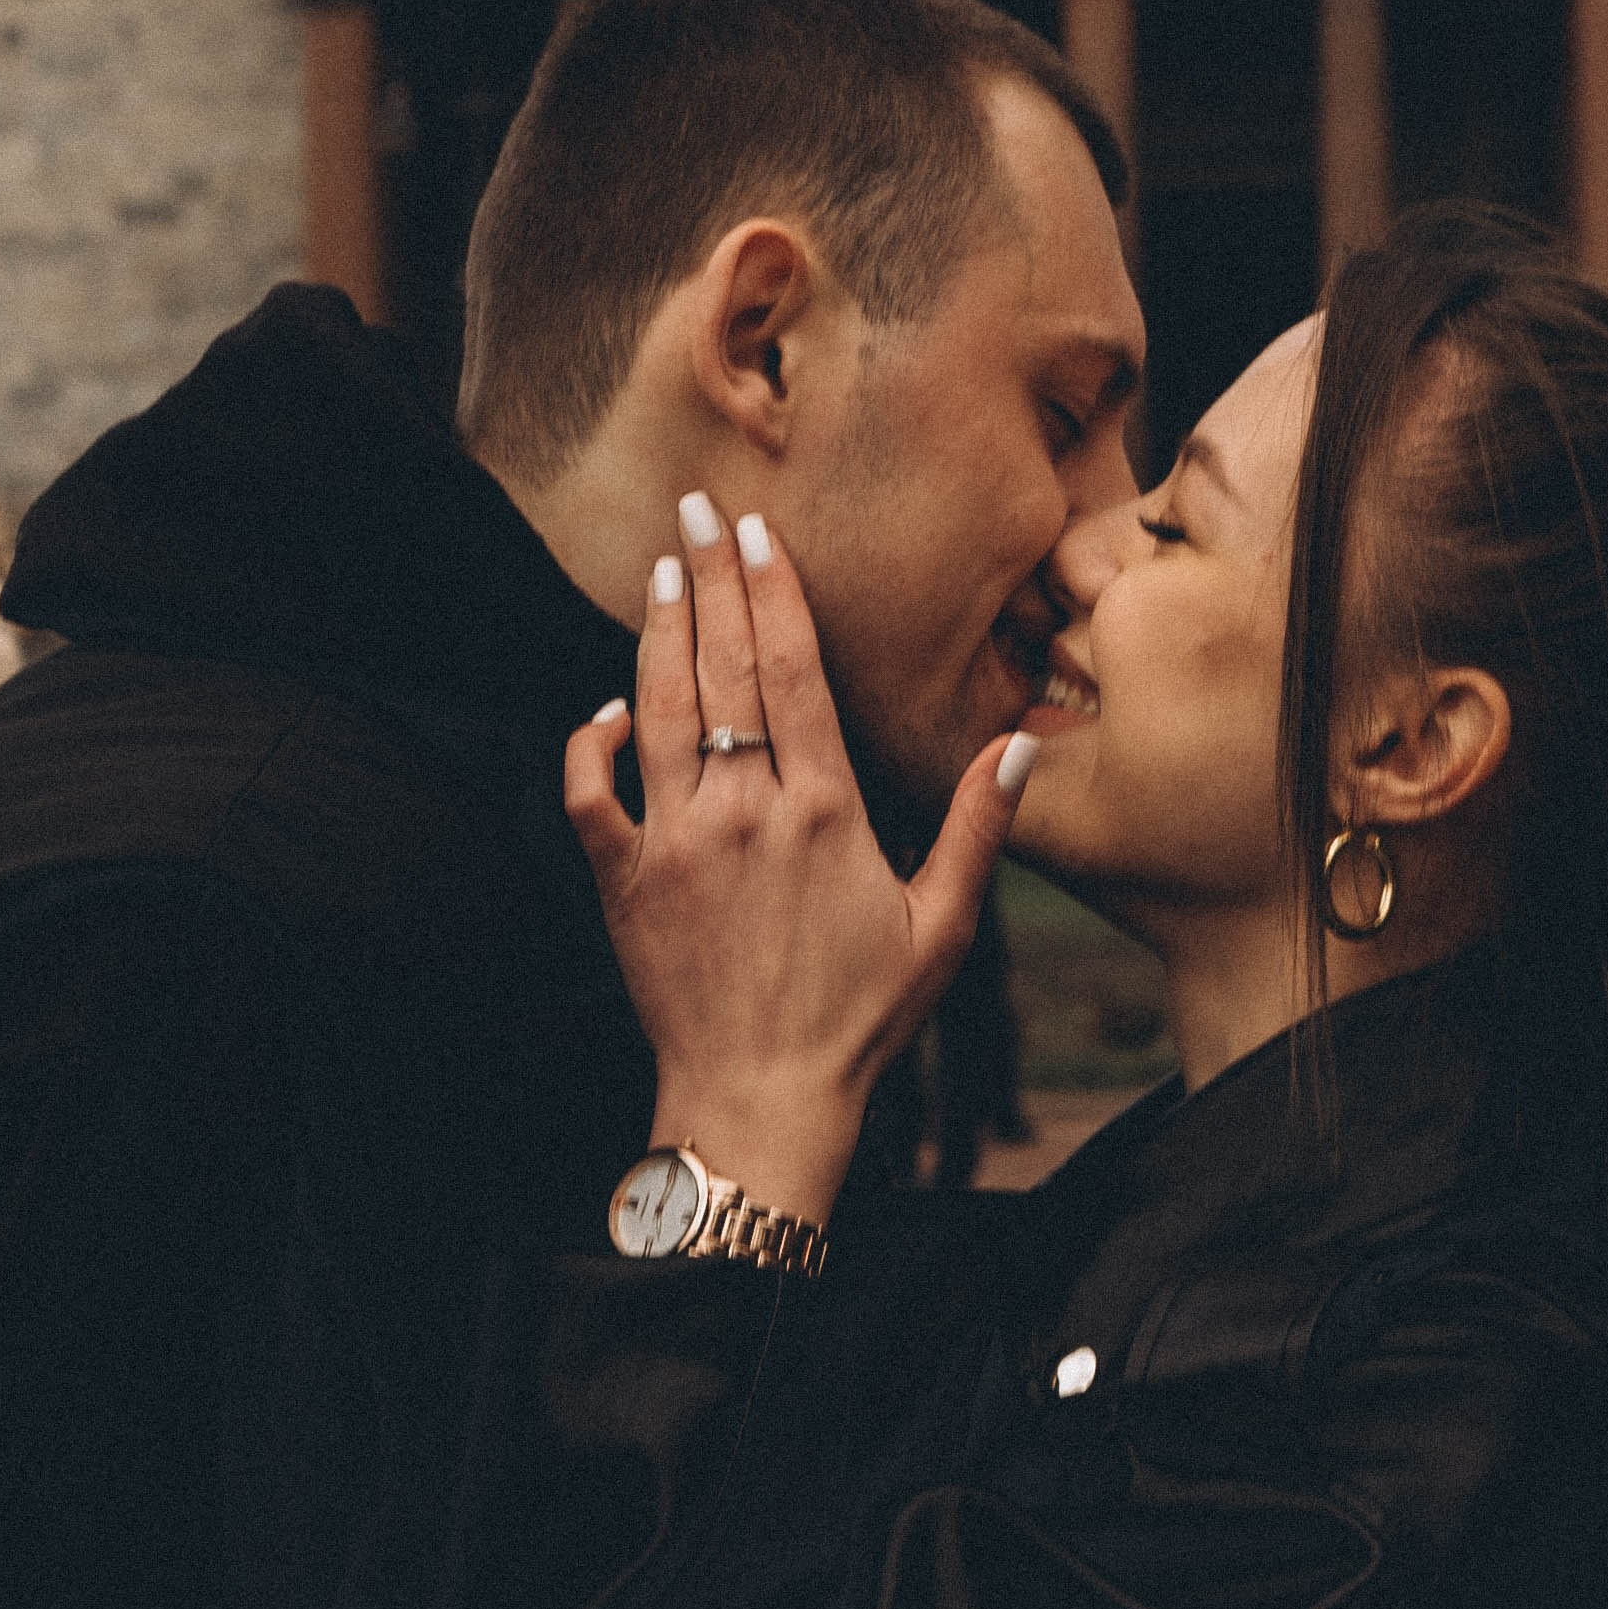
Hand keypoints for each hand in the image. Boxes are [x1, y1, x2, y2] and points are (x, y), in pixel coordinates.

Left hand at [565, 496, 1035, 1225]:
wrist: (760, 1100)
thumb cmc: (859, 1019)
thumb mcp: (940, 925)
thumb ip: (976, 828)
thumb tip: (1016, 744)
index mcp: (824, 808)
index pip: (791, 669)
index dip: (772, 590)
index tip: (758, 531)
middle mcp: (744, 808)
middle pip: (723, 666)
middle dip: (710, 579)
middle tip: (697, 508)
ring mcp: (676, 840)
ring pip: (661, 709)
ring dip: (660, 634)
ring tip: (663, 570)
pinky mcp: (624, 880)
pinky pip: (591, 795)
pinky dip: (593, 743)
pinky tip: (612, 706)